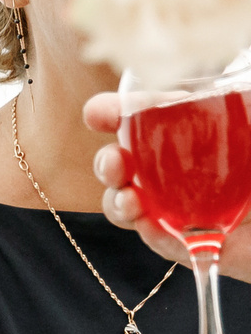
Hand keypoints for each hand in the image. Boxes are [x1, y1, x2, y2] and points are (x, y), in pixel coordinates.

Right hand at [86, 88, 250, 276]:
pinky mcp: (186, 241)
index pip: (141, 117)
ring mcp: (174, 205)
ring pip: (125, 203)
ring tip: (130, 201)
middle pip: (120, 163)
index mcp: (187, 130)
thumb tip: (233, 91)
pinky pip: (158, 239)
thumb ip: (242, 107)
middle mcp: (172, 167)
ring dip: (117, 202)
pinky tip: (152, 225)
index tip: (96, 114)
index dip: (112, 113)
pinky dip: (151, 232)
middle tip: (114, 163)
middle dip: (105, 162)